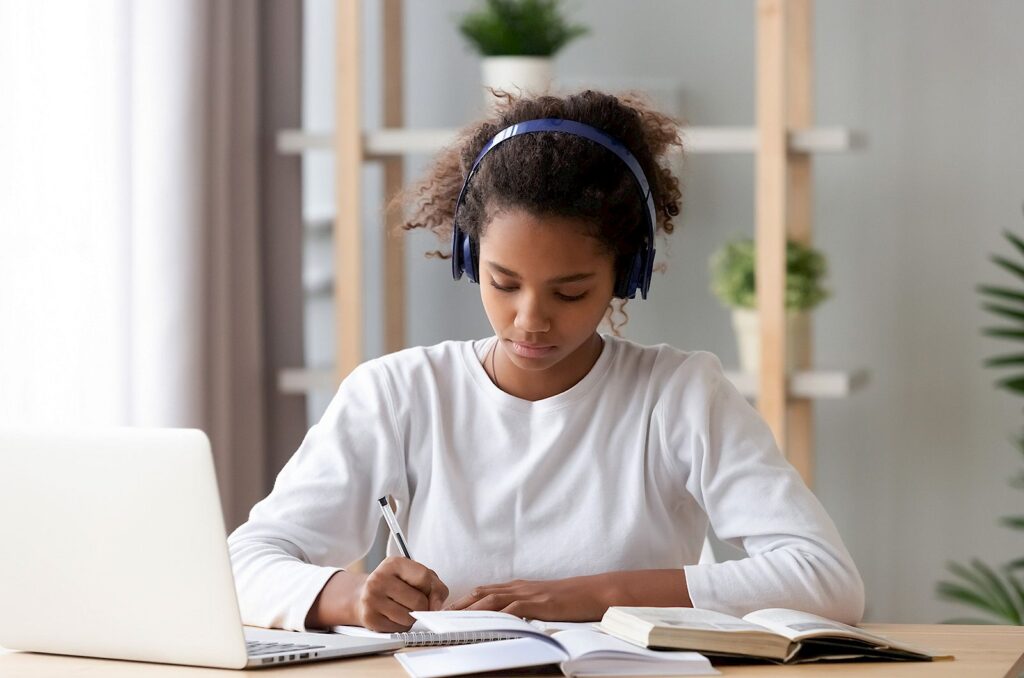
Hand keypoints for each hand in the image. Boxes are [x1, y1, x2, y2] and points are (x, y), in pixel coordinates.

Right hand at [355, 557, 449, 630]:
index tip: (430, 595)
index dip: (432, 590)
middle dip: (422, 607)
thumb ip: (434, 586)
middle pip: (419, 602)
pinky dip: (401, 626)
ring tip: (402, 608)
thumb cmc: (394, 584)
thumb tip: (437, 606)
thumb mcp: (414, 575)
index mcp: (394, 563)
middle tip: (413, 602)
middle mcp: (380, 579)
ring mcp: (372, 599)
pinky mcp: (370, 618)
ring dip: (411, 618)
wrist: (362, 595)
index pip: (424, 578)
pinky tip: (393, 616)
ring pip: (409, 618)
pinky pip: (398, 629)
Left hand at [445, 574, 612, 620]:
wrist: (593, 591)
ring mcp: (528, 594)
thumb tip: (508, 619)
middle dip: (459, 604)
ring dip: (470, 609)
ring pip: (492, 599)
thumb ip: (524, 607)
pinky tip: (486, 623)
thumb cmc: (570, 599)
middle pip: (481, 593)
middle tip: (440, 616)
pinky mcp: (538, 603)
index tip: (447, 610)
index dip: (464, 600)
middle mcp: (519, 587)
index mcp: (518, 587)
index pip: (484, 591)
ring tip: (453, 620)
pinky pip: (513, 609)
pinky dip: (497, 616)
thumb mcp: (542, 602)